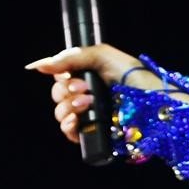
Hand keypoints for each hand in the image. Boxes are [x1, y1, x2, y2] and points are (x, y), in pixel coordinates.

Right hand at [26, 44, 157, 143]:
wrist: (151, 99)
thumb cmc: (131, 74)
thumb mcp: (101, 55)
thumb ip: (69, 58)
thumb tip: (38, 66)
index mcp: (89, 78)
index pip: (60, 80)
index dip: (61, 79)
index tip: (73, 77)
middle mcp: (88, 96)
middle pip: (58, 96)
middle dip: (65, 92)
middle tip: (85, 90)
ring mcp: (91, 116)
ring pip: (61, 114)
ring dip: (68, 107)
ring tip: (87, 102)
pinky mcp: (96, 132)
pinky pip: (70, 133)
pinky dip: (68, 126)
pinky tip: (77, 120)